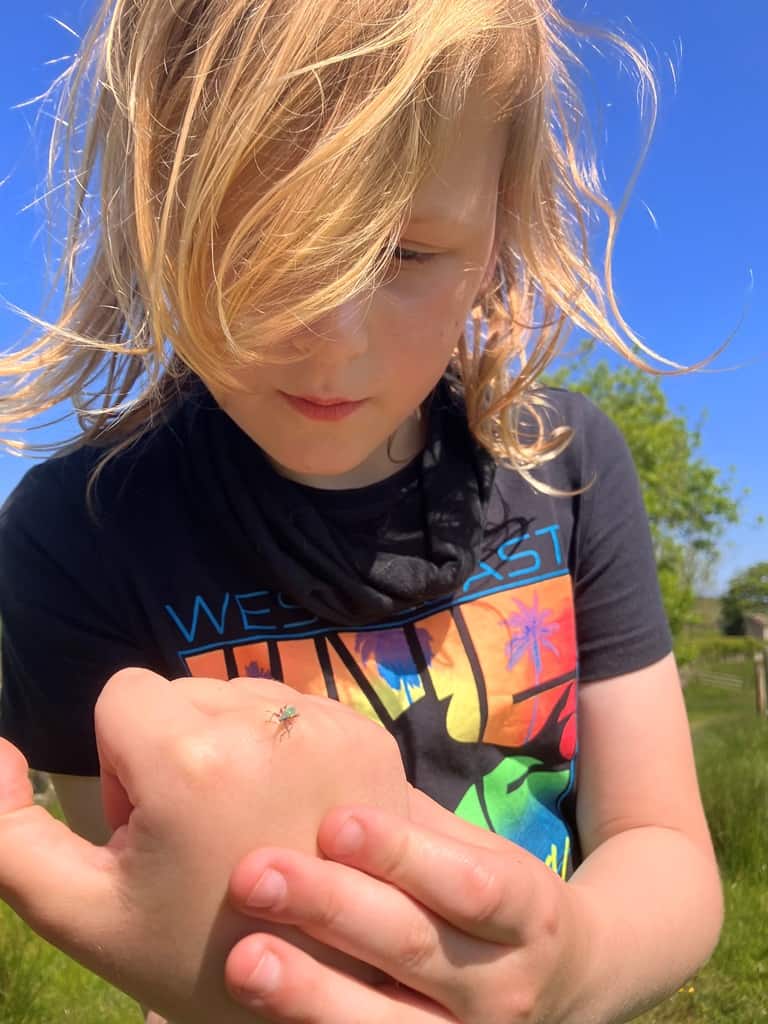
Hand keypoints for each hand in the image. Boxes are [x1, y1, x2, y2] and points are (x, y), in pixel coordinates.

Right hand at [0, 669, 408, 1023]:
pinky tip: (291, 812)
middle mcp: (270, 723)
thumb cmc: (196, 955)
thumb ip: (8, 834)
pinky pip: (296, 708)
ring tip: (247, 825)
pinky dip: (281, 747)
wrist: (328, 992)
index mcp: (193, 759)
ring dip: (228, 746)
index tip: (151, 828)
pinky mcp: (372, 734)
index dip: (120, 764)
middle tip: (200, 835)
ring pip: (238, 695)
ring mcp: (330, 724)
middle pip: (182, 693)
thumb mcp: (82, 909)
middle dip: (171, 751)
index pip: (121, 695)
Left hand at [224, 791, 593, 1023]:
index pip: (467, 883)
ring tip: (242, 960)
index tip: (332, 821)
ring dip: (309, 991)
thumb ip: (416, 826)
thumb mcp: (484, 854)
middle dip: (331, 909)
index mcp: (528, 912)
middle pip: (414, 946)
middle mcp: (504, 985)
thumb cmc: (499, 899)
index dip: (401, 853)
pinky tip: (259, 1012)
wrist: (566, 988)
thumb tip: (320, 765)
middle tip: (253, 875)